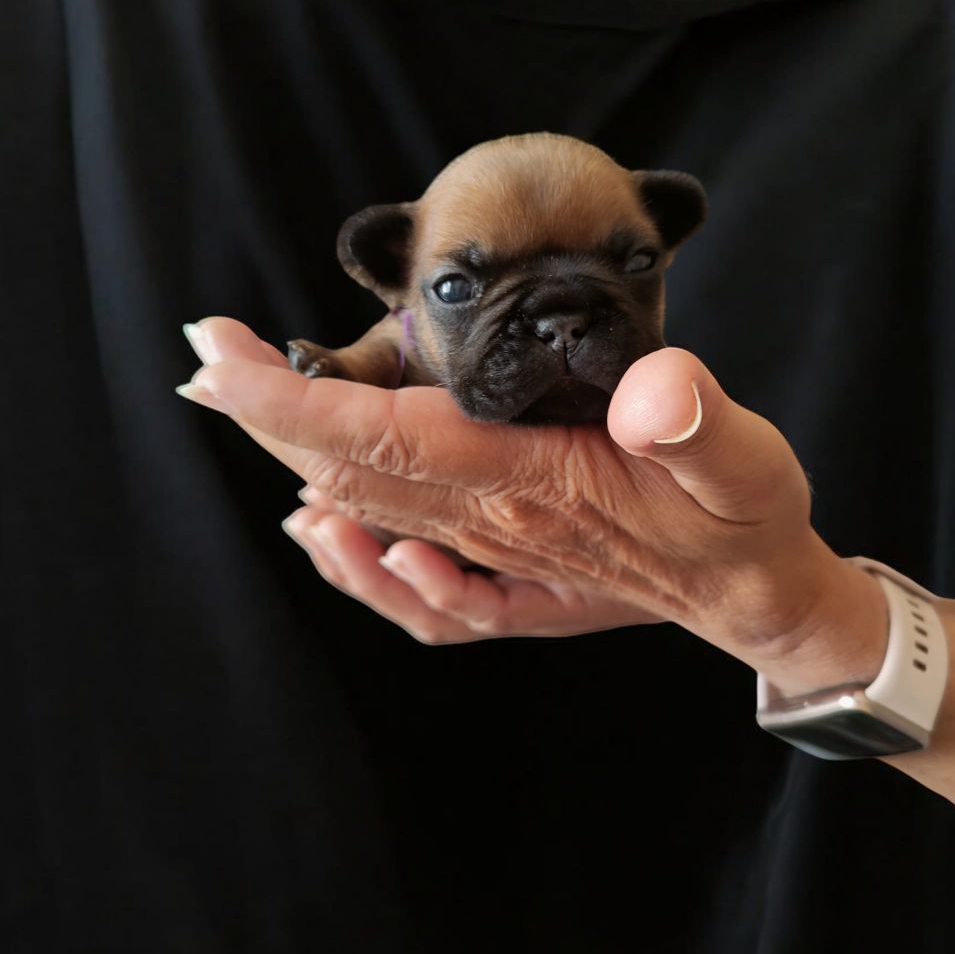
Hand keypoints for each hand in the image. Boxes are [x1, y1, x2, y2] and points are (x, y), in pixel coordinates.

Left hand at [178, 316, 887, 690]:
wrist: (749, 598)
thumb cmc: (740, 522)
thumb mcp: (744, 464)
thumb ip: (696, 425)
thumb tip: (653, 387)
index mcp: (530, 484)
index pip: (385, 436)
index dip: (293, 398)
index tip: (220, 357)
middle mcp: (491, 522)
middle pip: (351, 469)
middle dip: (267, 411)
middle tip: (205, 355)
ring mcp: (490, 548)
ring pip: (364, 507)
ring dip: (294, 457)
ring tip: (240, 407)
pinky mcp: (504, 566)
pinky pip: (401, 571)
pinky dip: (349, 546)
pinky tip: (323, 525)